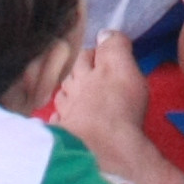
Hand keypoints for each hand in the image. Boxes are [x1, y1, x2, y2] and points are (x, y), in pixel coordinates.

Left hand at [51, 30, 150, 146]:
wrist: (102, 150)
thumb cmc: (118, 107)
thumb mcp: (124, 67)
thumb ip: (115, 47)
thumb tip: (105, 33)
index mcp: (88, 73)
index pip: (86, 56)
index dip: (93, 53)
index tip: (99, 54)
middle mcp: (73, 91)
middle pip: (71, 76)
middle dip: (77, 73)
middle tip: (86, 74)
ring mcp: (67, 115)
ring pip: (63, 98)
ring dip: (68, 95)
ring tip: (75, 95)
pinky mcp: (65, 137)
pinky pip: (59, 123)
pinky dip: (61, 119)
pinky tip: (63, 119)